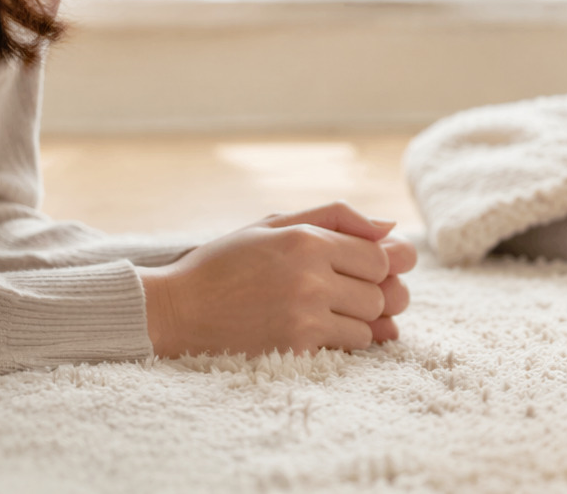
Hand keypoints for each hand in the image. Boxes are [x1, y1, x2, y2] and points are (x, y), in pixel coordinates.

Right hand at [139, 201, 417, 357]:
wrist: (175, 311)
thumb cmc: (225, 263)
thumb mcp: (275, 225)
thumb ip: (337, 217)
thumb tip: (392, 227)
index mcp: (307, 240)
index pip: (382, 257)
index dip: (380, 266)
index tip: (360, 270)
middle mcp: (311, 277)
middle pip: (382, 294)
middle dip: (372, 295)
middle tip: (343, 294)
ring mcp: (304, 316)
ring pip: (370, 324)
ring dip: (358, 321)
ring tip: (324, 312)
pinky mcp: (295, 349)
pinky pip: (348, 347)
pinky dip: (341, 341)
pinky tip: (313, 330)